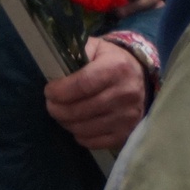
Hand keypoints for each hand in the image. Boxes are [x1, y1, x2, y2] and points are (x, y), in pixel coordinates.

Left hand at [42, 35, 148, 151]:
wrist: (140, 75)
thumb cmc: (110, 59)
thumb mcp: (95, 47)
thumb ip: (75, 53)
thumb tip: (52, 68)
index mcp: (116, 68)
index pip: (83, 84)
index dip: (61, 91)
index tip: (48, 92)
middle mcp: (126, 93)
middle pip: (83, 109)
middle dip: (59, 110)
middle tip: (50, 105)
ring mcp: (129, 116)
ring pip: (88, 128)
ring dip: (67, 123)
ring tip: (61, 115)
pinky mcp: (129, 132)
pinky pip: (99, 142)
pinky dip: (82, 137)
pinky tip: (76, 126)